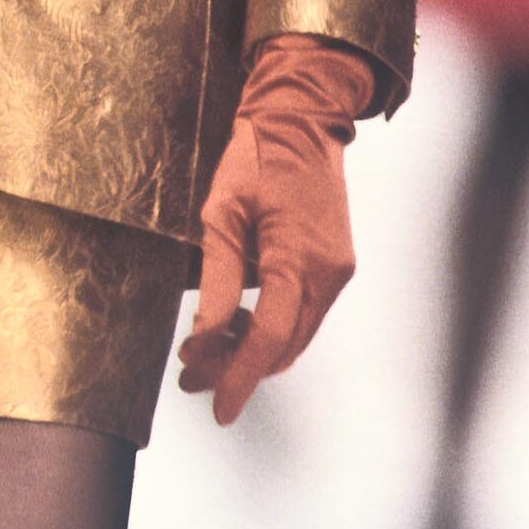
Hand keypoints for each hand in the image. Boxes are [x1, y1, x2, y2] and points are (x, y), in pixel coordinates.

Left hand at [178, 35, 376, 424]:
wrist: (301, 119)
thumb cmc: (257, 156)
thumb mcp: (222, 213)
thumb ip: (218, 279)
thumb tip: (207, 336)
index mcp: (299, 259)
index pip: (270, 339)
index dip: (241, 377)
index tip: (218, 409)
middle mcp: (327, 273)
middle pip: (284, 346)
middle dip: (237, 368)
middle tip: (191, 375)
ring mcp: (337, 271)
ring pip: (295, 335)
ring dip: (253, 350)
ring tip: (205, 352)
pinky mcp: (335, 265)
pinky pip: (303, 313)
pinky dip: (272, 328)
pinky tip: (239, 323)